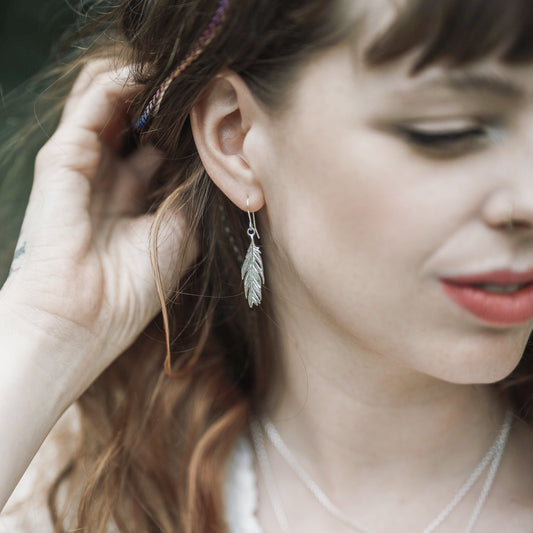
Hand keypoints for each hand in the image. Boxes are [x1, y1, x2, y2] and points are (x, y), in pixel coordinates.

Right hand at [0, 60, 194, 400]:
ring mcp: (84, 165)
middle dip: (166, 101)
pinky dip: (117, 86)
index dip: (185, 127)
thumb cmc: (132, 287)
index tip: (215, 110)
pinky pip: (90, 107)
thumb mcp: (178, 235)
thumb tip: (208, 154)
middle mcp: (111, 177)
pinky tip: (147, 76)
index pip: (160, 147)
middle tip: (197, 82)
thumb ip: (188, 191)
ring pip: (109, 105)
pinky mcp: (62, 158)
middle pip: (137, 121)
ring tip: (174, 70)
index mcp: (136, 199)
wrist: (83, 318)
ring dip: (142, 85)